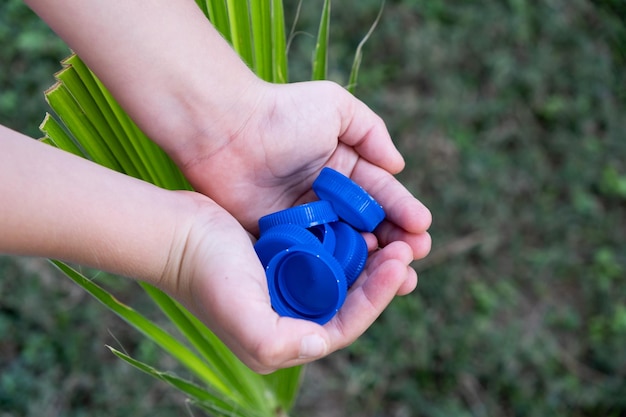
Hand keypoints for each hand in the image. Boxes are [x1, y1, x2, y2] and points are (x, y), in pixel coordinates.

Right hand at [162, 191, 421, 372]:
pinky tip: (363, 227)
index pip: (344, 326)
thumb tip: (320, 342)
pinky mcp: (285, 261)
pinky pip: (327, 256)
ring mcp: (288, 288)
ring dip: (370, 261)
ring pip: (343, 279)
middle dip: (381, 280)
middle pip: (349, 303)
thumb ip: (274, 341)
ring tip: (394, 238)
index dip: (377, 299)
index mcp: (282, 338)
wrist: (176, 232)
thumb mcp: (237, 311)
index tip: (399, 266)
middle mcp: (290, 318)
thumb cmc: (204, 271)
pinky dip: (347, 244)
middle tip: (407, 249)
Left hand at [177, 80, 431, 261]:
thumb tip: (398, 166)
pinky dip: (338, 269)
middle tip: (415, 256)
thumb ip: (371, 132)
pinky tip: (358, 280)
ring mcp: (306, 220)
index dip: (403, 210)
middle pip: (370, 225)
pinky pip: (316, 256)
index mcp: (344, 166)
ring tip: (399, 275)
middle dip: (396, 241)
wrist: (224, 131)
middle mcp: (328, 196)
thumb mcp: (334, 107)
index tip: (421, 228)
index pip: (381, 193)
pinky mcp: (283, 238)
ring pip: (348, 246)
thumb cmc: (280, 114)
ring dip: (374, 262)